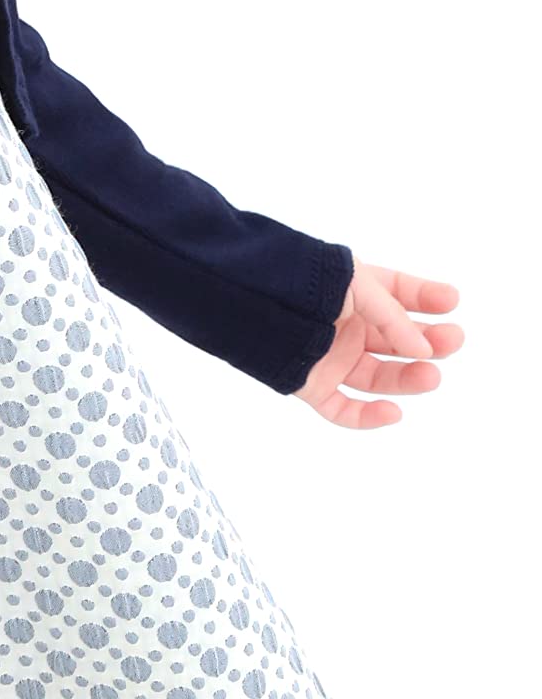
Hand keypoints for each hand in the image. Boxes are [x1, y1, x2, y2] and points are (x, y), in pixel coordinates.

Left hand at [293, 259, 462, 427]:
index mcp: (353, 293)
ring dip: (408, 378)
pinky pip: (344, 410)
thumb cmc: (300, 282)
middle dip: (427, 341)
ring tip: (432, 375)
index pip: (399, 295)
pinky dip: (369, 417)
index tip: (452, 301)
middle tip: (453, 339)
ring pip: (378, 376)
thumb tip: (423, 349)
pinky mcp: (313, 387)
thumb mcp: (354, 285)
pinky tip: (394, 412)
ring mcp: (331, 358)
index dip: (427, 298)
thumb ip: (391, 316)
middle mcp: (346, 327)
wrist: (246, 298)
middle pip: (396, 340)